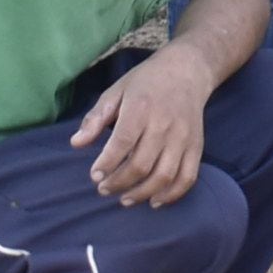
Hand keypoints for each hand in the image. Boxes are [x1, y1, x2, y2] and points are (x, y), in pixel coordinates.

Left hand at [70, 46, 211, 207]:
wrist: (187, 70)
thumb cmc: (146, 82)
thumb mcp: (116, 91)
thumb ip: (96, 118)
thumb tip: (76, 143)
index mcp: (141, 108)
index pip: (122, 142)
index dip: (107, 163)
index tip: (94, 175)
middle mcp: (164, 124)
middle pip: (141, 164)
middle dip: (119, 183)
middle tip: (104, 189)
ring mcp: (183, 137)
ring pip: (163, 175)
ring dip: (142, 193)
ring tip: (124, 199)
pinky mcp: (196, 146)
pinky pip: (187, 177)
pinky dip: (172, 194)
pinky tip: (154, 201)